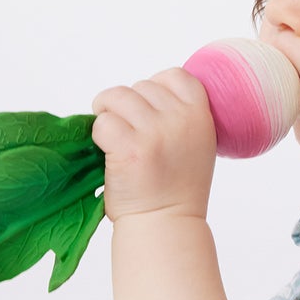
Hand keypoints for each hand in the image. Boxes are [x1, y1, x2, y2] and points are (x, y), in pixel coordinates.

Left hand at [91, 67, 216, 222]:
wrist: (166, 225)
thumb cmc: (175, 188)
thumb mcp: (195, 144)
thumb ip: (179, 115)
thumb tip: (143, 94)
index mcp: (201, 116)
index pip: (174, 75)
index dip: (155, 89)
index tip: (149, 113)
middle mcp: (181, 119)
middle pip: (140, 86)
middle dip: (127, 106)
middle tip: (130, 135)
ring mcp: (156, 132)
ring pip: (116, 97)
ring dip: (108, 114)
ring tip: (115, 139)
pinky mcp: (130, 148)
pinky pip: (102, 122)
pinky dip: (99, 136)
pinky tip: (110, 153)